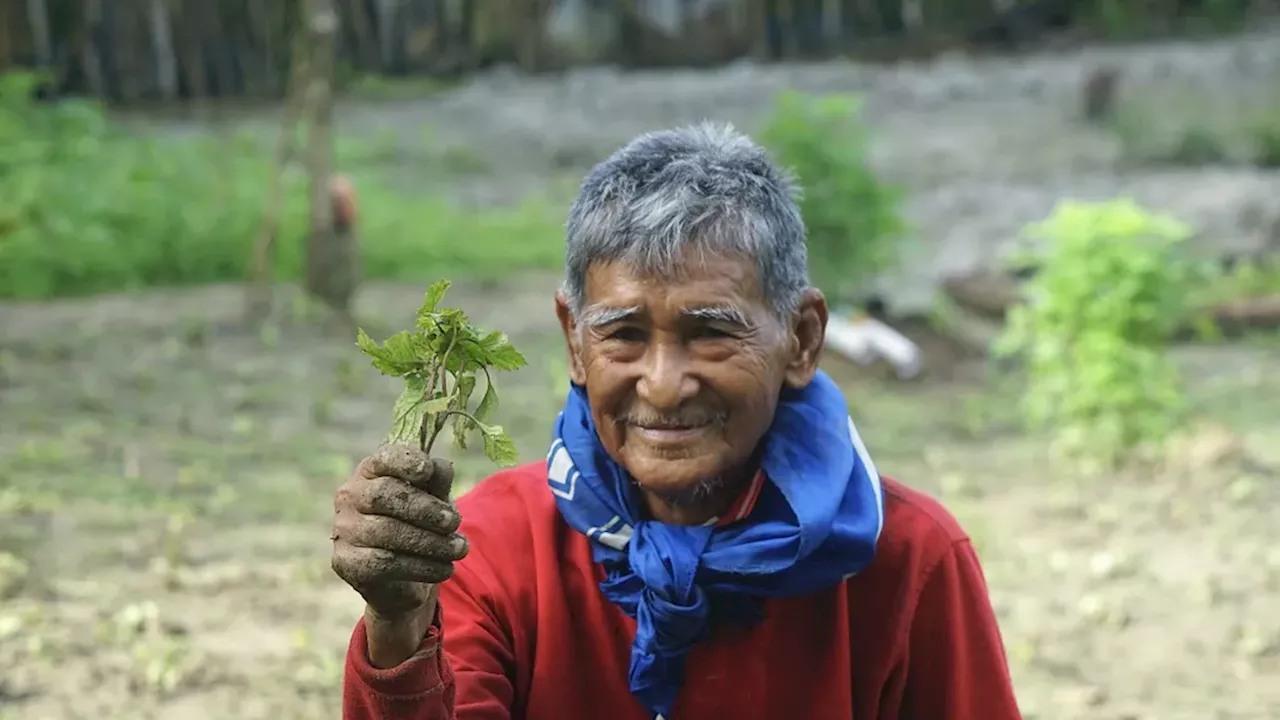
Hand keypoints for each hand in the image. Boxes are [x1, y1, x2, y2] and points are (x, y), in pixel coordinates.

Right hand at [331, 444, 468, 622]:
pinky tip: (444, 568)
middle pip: (383, 494)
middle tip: (454, 522)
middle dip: (424, 509)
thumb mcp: (434, 498)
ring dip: (430, 542)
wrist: (402, 575)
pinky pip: (385, 563)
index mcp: (372, 470)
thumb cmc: (419, 522)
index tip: (427, 470)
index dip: (405, 462)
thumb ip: (437, 481)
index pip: (384, 458)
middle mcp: (351, 495)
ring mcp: (344, 529)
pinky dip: (421, 566)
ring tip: (459, 549)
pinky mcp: (346, 562)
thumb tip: (441, 468)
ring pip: (386, 531)